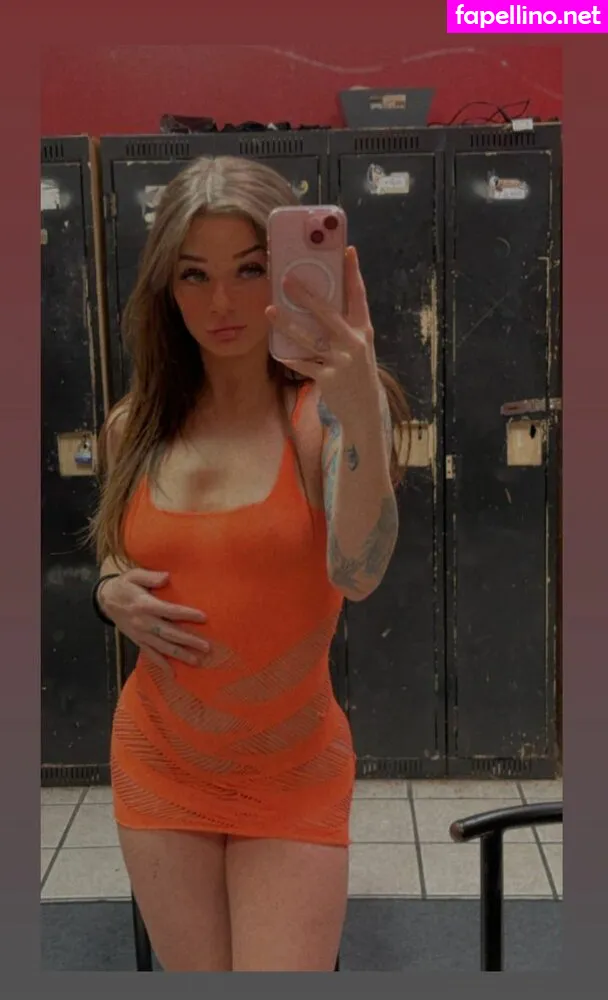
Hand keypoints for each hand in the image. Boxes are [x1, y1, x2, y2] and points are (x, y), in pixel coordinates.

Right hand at [98, 569, 209, 669]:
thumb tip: (166, 577)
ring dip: (179, 654)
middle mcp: (144, 622)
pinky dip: (161, 664)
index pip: (169, 611)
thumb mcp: (134, 575)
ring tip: (196, 661)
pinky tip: (172, 673)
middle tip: (206, 647)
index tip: (203, 617)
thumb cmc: (124, 586)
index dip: (186, 614)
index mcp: (145, 605)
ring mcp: (140, 634)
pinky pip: (150, 654)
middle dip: (188, 640)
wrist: (105, 600)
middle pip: (169, 633)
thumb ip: (150, 577)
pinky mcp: (137, 641)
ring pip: (162, 647)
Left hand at [266, 246, 379, 422]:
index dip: (353, 273)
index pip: (359, 296)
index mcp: (363, 329)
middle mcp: (354, 342)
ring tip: (270, 310)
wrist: (365, 408)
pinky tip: (276, 349)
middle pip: (328, 313)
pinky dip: (288, 357)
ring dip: (287, 324)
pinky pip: (303, 364)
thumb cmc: (357, 371)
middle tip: (287, 280)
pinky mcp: (328, 378)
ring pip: (309, 338)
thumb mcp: (358, 345)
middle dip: (307, 295)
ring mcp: (341, 361)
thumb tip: (319, 301)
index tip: (347, 250)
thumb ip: (344, 325)